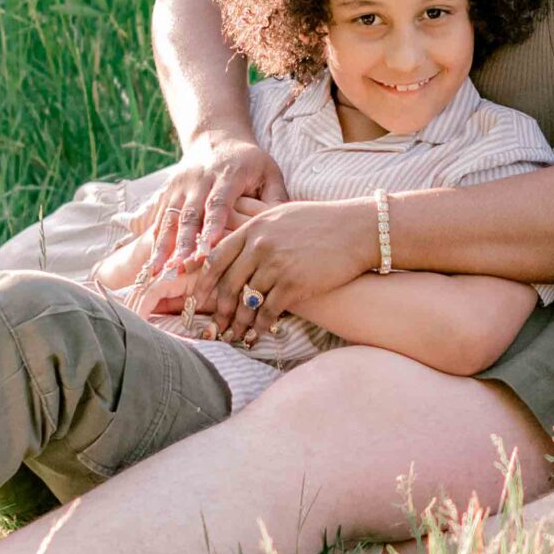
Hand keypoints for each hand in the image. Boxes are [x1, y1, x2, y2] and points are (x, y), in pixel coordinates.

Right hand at [144, 137, 289, 273]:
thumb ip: (276, 198)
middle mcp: (200, 179)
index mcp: (228, 174)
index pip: (219, 202)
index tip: (209, 247)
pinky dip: (155, 241)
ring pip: (170, 218)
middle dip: (184, 241)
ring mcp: (181, 185)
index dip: (213, 224)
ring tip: (156, 271)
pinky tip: (151, 263)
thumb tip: (282, 227)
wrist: (216, 138)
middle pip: (190, 213)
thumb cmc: (250, 162)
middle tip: (179, 267)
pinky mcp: (168, 192)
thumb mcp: (269, 171)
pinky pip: (160, 218)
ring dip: (163, 245)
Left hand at [192, 196, 379, 343]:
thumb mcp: (283, 215)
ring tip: (234, 337)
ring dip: (238, 324)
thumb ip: (257, 230)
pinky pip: (269, 312)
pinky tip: (257, 336)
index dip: (202, 282)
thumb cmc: (322, 222)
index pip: (216, 258)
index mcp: (254, 228)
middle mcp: (260, 246)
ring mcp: (276, 265)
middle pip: (228, 284)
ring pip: (247, 302)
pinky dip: (260, 328)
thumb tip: (236, 247)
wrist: (357, 229)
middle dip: (219, 311)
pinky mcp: (294, 283)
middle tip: (214, 327)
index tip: (196, 299)